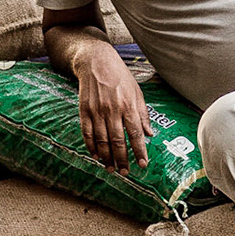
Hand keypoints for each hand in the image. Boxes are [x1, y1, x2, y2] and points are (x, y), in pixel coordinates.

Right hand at [73, 49, 150, 173]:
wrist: (96, 62)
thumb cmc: (120, 77)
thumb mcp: (137, 92)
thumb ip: (143, 114)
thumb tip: (150, 134)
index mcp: (128, 106)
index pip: (135, 134)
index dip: (139, 152)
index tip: (143, 165)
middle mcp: (113, 110)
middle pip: (117, 141)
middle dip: (122, 159)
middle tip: (125, 172)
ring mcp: (97, 111)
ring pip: (102, 140)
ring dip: (107, 157)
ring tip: (111, 168)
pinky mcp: (84, 110)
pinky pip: (87, 133)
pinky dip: (91, 146)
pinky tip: (96, 155)